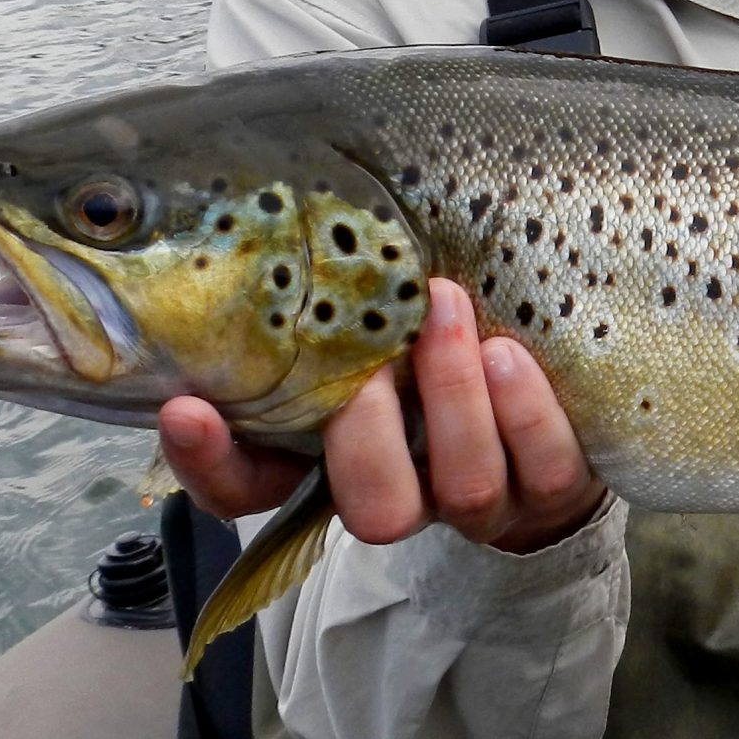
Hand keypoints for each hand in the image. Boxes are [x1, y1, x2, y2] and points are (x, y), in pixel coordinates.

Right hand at [160, 278, 605, 553]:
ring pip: (464, 487)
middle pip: (373, 509)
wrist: (546, 386)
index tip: (188, 409)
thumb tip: (236, 230)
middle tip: (373, 352)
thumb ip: (303, 297)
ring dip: (455, 399)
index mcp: (328, 461)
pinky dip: (528, 411)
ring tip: (449, 308)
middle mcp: (403, 492)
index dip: (209, 463)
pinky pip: (545, 473)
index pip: (243, 490)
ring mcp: (481, 497)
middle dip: (369, 433)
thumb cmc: (421, 332)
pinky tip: (510, 351)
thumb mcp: (355, 310)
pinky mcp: (551, 486)